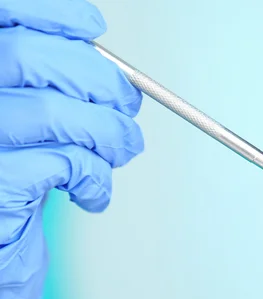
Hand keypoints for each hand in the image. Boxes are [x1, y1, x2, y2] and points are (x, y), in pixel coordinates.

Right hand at [0, 0, 143, 298]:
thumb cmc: (7, 194)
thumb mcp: (23, 128)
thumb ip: (47, 89)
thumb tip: (107, 67)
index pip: (1, 17)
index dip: (50, 15)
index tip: (91, 28)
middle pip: (27, 59)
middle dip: (97, 78)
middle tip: (127, 105)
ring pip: (48, 111)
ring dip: (106, 129)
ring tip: (124, 149)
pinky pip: (55, 164)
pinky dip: (93, 174)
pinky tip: (95, 191)